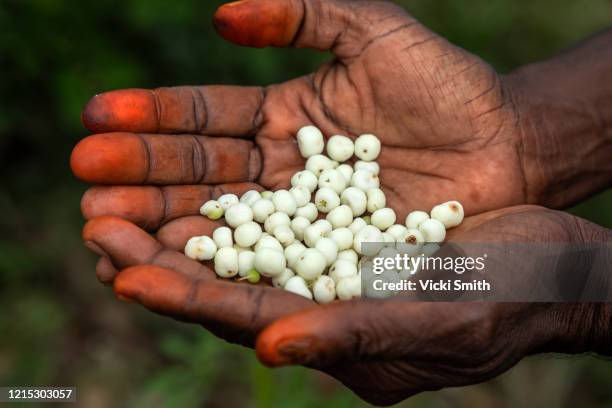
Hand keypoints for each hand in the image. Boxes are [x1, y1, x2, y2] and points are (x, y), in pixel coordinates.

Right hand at [72, 0, 529, 227]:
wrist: (503, 143)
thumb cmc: (445, 84)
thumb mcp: (371, 31)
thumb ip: (300, 14)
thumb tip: (219, 15)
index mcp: (281, 115)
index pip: (205, 117)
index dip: (152, 119)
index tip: (97, 121)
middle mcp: (279, 169)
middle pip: (199, 176)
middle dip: (141, 181)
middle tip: (87, 189)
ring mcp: (300, 215)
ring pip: (221, 222)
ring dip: (162, 228)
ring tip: (106, 233)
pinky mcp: (327, 253)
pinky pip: (267, 259)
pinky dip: (219, 265)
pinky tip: (172, 269)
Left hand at [81, 206, 611, 404]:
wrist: (550, 268)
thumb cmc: (508, 301)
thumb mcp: (437, 321)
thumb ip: (355, 333)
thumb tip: (267, 349)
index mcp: (337, 340)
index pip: (242, 317)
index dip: (180, 292)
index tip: (119, 265)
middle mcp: (323, 308)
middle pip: (227, 282)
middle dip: (161, 253)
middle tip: (97, 221)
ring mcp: (332, 268)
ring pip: (244, 245)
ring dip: (188, 220)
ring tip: (128, 194)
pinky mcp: (346, 230)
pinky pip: (280, 214)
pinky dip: (239, 196)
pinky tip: (204, 173)